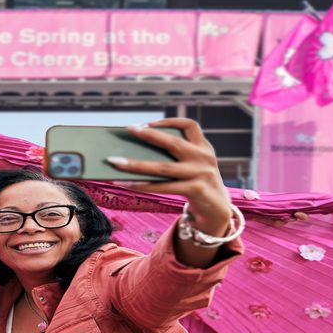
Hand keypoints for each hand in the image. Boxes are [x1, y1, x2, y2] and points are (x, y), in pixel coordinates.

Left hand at [106, 119, 232, 234]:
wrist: (218, 210)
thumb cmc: (196, 184)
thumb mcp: (191, 167)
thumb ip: (174, 158)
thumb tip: (133, 153)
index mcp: (204, 147)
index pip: (189, 125)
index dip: (168, 122)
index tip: (146, 123)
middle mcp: (204, 157)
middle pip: (173, 143)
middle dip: (149, 135)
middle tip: (129, 129)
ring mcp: (202, 174)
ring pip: (163, 167)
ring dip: (135, 164)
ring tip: (114, 161)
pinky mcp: (196, 190)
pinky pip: (163, 186)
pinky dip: (142, 185)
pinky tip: (125, 183)